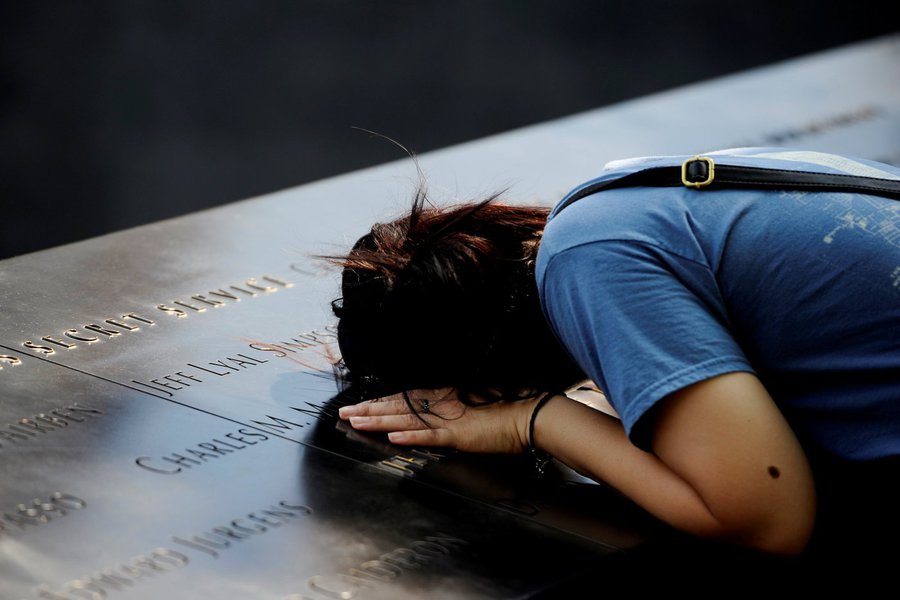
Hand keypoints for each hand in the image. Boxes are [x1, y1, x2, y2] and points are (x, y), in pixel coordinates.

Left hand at [338, 388, 536, 453]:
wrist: (531, 414)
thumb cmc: (508, 408)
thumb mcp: (476, 402)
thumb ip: (455, 405)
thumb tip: (442, 409)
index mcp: (445, 394)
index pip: (405, 398)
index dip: (380, 402)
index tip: (359, 405)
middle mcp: (442, 403)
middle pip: (398, 406)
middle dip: (368, 409)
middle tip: (343, 413)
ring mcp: (449, 419)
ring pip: (406, 419)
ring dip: (379, 421)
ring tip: (354, 422)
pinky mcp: (459, 435)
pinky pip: (430, 436)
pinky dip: (411, 437)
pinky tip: (393, 438)